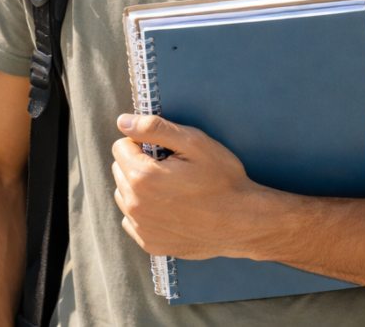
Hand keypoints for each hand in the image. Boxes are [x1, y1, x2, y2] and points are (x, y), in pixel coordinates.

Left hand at [111, 113, 266, 259]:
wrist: (245, 223)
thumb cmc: (223, 180)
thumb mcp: (194, 143)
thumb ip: (154, 128)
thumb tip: (123, 122)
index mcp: (142, 177)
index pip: (120, 147)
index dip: (142, 143)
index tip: (165, 152)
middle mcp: (135, 205)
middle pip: (120, 170)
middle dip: (139, 164)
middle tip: (171, 170)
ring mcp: (141, 227)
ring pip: (124, 195)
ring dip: (139, 188)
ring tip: (171, 190)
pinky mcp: (150, 243)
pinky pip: (132, 220)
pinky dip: (145, 212)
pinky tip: (170, 210)